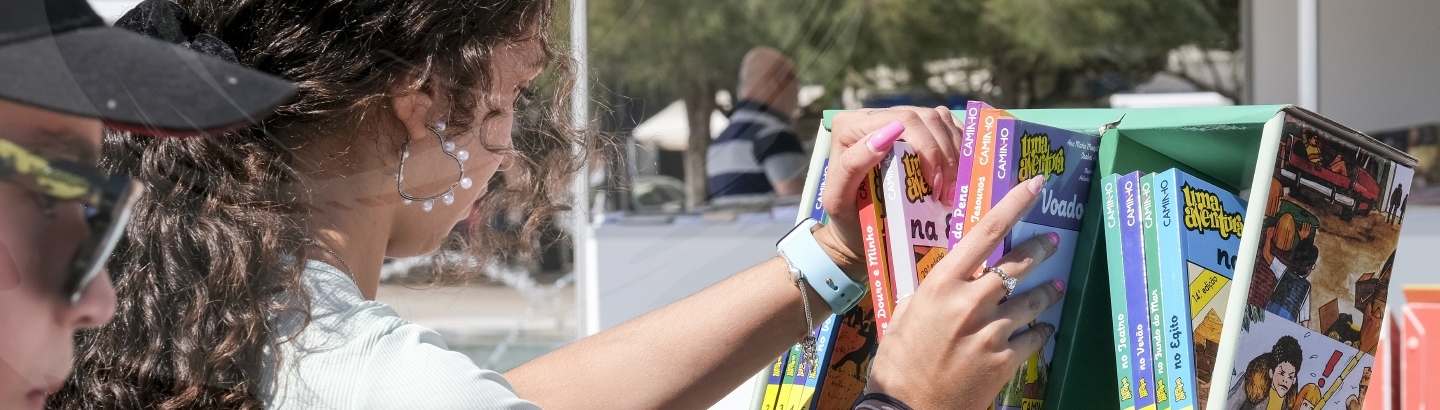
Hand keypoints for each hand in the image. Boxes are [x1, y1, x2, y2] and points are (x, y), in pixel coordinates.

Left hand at [814, 107, 962, 280]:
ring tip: (951, 188)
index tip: (934, 185)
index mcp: (850, 126)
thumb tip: (885, 136)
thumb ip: (852, 166)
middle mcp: (873, 117)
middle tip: (947, 192)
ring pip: (940, 119)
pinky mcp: (915, 130)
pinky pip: (946, 126)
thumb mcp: (839, 199)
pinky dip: (958, 148)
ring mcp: (896, 120)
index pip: (903, 120)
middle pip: (925, 118)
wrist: (855, 228)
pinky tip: (956, 173)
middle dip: (944, 155)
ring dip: (954, 153)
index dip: (928, 148)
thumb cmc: (846, 216)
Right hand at [863, 176, 1064, 408]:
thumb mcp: (905, 314)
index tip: (1035, 185)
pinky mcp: (1006, 360)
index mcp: (942, 285)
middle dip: (1040, 249)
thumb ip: (932, 292)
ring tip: (1053, 289)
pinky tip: (1042, 330)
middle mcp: (971, 302)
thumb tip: (951, 277)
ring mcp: (992, 331)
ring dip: (1045, 293)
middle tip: (1051, 241)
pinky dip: (1040, 332)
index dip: (1014, 205)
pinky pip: (1035, 338)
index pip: (985, 233)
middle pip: (1018, 264)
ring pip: (1032, 302)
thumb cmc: (898, 361)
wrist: (906, 407)